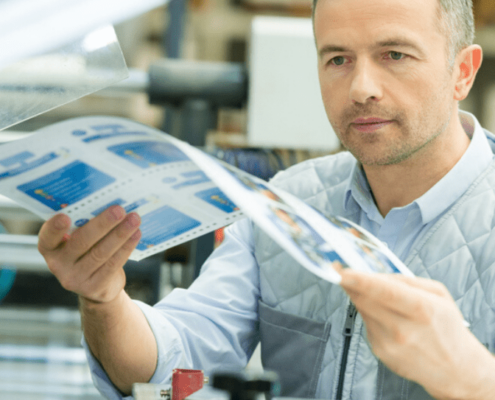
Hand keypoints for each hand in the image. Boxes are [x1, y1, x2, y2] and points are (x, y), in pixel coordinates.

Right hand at [38, 205, 140, 304]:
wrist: (97, 286)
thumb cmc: (87, 252)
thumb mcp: (77, 240)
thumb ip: (83, 226)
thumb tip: (108, 203)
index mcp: (50, 248)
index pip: (47, 238)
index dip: (54, 228)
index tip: (65, 216)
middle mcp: (58, 265)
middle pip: (82, 242)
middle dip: (102, 224)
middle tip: (119, 210)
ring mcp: (76, 279)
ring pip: (101, 252)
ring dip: (120, 234)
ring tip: (134, 219)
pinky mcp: (95, 287)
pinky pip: (113, 264)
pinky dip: (126, 247)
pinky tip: (136, 234)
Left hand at [339, 270, 494, 399]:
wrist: (454, 368)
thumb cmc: (446, 327)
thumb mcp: (439, 295)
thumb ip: (407, 280)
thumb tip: (377, 273)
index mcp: (422, 309)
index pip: (384, 291)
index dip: (360, 280)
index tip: (343, 271)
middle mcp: (403, 329)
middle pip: (364, 300)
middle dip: (350, 283)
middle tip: (340, 270)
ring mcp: (389, 343)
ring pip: (362, 309)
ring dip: (360, 296)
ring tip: (372, 292)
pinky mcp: (379, 351)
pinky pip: (366, 323)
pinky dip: (369, 313)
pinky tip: (384, 315)